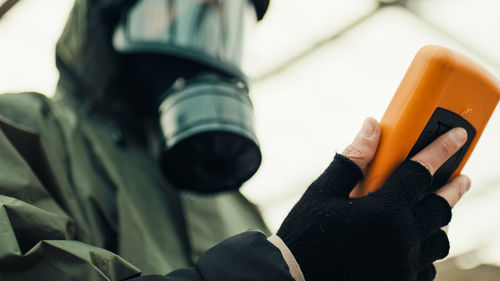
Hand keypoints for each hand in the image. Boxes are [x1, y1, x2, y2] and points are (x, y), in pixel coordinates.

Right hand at [277, 118, 469, 280]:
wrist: (294, 279)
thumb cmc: (305, 234)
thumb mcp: (324, 192)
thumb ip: (353, 159)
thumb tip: (371, 127)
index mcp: (383, 211)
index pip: (421, 171)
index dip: (441, 149)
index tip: (457, 137)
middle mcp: (401, 240)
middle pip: (440, 207)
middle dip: (453, 188)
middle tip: (459, 177)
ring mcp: (403, 266)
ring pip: (439, 240)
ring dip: (440, 221)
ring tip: (436, 210)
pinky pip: (427, 267)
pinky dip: (426, 251)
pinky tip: (415, 242)